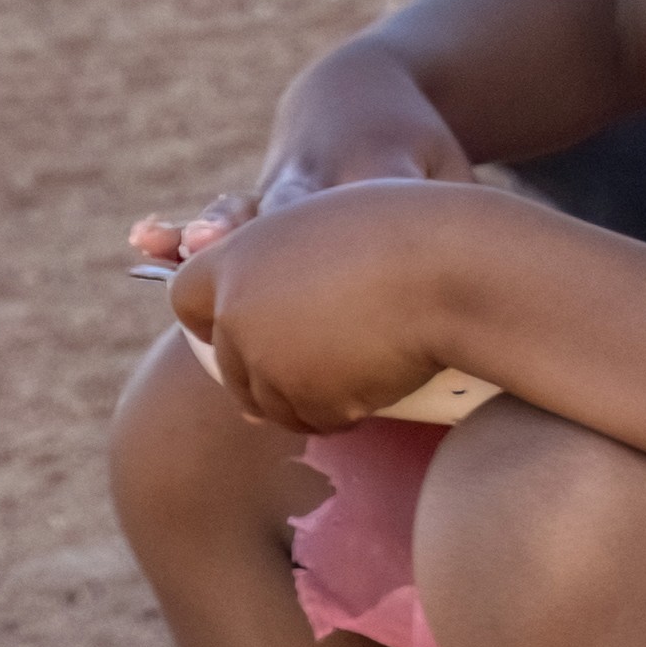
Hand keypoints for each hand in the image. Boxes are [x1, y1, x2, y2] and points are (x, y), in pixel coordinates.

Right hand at [144, 53, 477, 261]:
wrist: (362, 93)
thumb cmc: (425, 155)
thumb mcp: (457, 178)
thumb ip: (460, 226)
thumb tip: (483, 295)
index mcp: (384, 169)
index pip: (375, 201)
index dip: (367, 234)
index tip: (362, 267)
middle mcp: (325, 176)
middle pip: (298, 207)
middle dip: (273, 229)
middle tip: (236, 242)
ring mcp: (283, 185)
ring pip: (244, 211)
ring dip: (213, 228)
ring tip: (182, 245)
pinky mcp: (259, 198)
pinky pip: (216, 213)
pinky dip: (179, 229)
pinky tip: (142, 241)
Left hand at [162, 179, 495, 430]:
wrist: (458, 267)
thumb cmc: (413, 234)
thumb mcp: (330, 226)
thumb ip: (286, 267)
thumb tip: (260, 298)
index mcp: (235, 255)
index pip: (186, 301)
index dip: (222, 318)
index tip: (266, 323)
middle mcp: (237, 310)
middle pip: (230, 367)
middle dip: (273, 371)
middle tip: (331, 357)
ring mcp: (268, 359)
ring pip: (271, 403)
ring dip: (312, 396)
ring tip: (368, 365)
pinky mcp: (307, 398)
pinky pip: (319, 420)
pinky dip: (348, 410)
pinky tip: (385, 379)